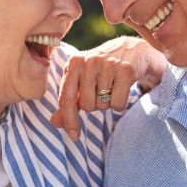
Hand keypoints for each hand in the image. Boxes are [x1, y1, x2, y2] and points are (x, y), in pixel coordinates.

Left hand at [51, 36, 165, 139]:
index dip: (69, 119)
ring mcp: (107, 65)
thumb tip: (54, 123)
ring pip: (103, 105)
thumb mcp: (82, 80)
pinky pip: (118, 104)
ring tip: (112, 85)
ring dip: (108, 102)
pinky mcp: (125, 71)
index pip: (66, 98)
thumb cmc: (102, 69)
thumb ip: (68, 101)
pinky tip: (122, 87)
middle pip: (87, 106)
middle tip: (102, 89)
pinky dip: (120, 102)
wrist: (132, 50)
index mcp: (73, 63)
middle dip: (95, 104)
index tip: (74, 136)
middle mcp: (88, 61)